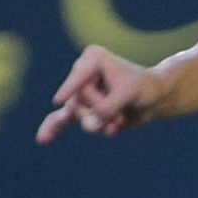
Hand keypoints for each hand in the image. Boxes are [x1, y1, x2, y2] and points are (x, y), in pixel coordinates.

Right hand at [37, 46, 164, 142]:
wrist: (154, 99)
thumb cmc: (144, 88)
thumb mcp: (129, 94)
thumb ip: (107, 108)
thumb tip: (88, 126)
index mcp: (93, 58)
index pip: (81, 81)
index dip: (70, 90)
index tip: (59, 101)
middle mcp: (82, 73)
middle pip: (80, 100)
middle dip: (102, 111)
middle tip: (123, 108)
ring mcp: (80, 92)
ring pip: (79, 114)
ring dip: (101, 123)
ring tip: (120, 119)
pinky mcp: (82, 109)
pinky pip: (62, 119)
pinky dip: (53, 128)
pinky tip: (42, 139)